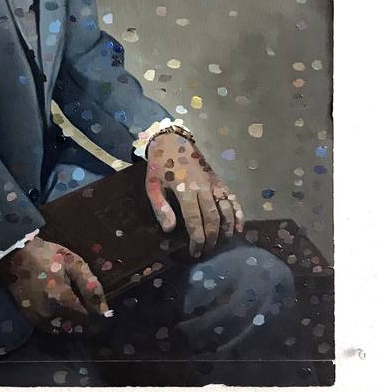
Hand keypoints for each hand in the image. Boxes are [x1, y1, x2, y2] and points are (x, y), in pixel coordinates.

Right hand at [0, 237, 110, 334]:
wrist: (16, 257)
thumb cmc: (47, 256)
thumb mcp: (74, 263)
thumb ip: (91, 286)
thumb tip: (105, 311)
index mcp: (61, 300)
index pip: (90, 320)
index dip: (99, 315)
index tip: (102, 308)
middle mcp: (50, 316)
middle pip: (80, 329)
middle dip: (88, 319)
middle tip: (88, 302)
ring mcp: (39, 320)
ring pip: (67, 331)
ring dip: (75, 322)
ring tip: (75, 303)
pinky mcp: (33, 321)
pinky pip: (55, 329)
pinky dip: (63, 322)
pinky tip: (63, 307)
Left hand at [145, 132, 243, 257]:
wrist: (172, 140)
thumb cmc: (160, 164)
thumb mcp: (152, 184)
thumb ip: (160, 206)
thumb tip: (170, 229)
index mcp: (185, 189)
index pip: (194, 220)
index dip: (197, 239)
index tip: (196, 252)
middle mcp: (203, 187)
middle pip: (212, 217)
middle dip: (212, 237)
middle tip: (207, 251)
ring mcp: (213, 183)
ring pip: (226, 209)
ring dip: (227, 228)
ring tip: (223, 243)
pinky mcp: (219, 180)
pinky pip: (232, 197)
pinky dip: (239, 213)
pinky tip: (240, 227)